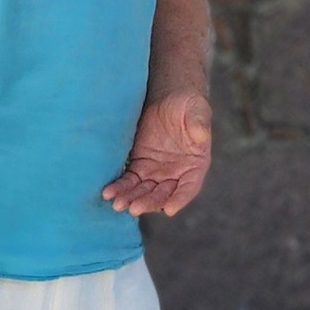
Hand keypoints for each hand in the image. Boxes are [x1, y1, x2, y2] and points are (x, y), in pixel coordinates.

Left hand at [102, 91, 211, 216]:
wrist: (169, 99)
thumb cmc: (189, 105)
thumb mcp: (197, 110)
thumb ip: (199, 123)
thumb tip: (201, 136)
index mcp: (195, 166)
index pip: (189, 187)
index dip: (180, 199)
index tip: (168, 209)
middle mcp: (176, 175)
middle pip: (162, 194)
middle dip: (148, 202)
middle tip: (134, 208)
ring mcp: (157, 172)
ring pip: (143, 191)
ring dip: (131, 199)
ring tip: (118, 205)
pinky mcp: (139, 165)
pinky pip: (129, 180)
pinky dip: (120, 187)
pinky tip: (108, 193)